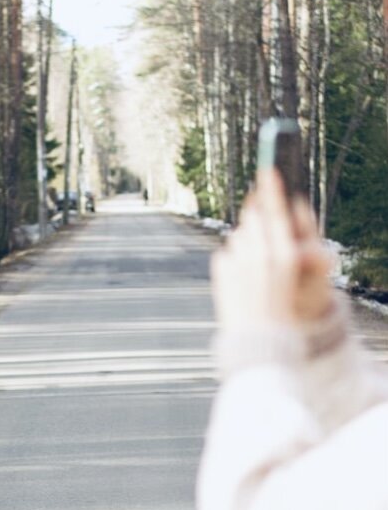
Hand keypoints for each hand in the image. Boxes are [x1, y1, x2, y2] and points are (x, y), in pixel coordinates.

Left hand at [211, 169, 333, 330]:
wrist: (258, 340)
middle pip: (254, 216)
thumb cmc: (278, 307)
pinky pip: (227, 253)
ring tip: (253, 268)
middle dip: (255, 212)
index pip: (277, 212)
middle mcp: (261, 254)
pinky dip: (232, 261)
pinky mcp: (221, 268)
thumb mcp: (288, 275)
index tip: (267, 169)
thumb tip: (257, 217)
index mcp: (286, 255)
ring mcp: (239, 260)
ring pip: (239, 234)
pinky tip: (240, 280)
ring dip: (244, 241)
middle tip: (257, 212)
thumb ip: (277, 246)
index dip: (271, 189)